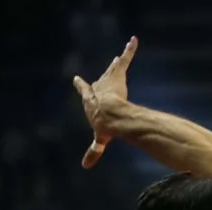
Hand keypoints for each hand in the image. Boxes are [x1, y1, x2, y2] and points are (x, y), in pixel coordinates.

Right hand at [72, 35, 137, 167]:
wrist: (111, 116)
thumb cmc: (104, 127)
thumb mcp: (99, 139)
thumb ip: (94, 150)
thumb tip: (85, 166)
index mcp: (90, 101)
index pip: (84, 91)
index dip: (82, 86)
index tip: (77, 79)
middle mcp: (98, 88)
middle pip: (101, 80)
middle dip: (104, 75)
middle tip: (106, 69)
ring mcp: (108, 80)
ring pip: (113, 69)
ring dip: (117, 63)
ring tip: (120, 57)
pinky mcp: (118, 75)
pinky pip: (125, 59)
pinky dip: (130, 50)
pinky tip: (134, 41)